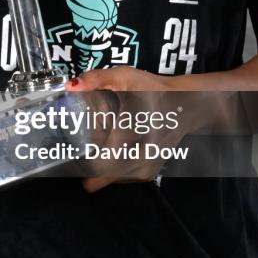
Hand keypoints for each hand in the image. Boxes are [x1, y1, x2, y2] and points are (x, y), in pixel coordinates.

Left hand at [70, 66, 174, 191]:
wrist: (185, 105)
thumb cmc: (155, 91)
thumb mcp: (126, 77)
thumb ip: (97, 79)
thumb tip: (72, 87)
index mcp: (128, 139)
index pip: (92, 164)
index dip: (78, 155)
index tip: (74, 143)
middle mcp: (135, 162)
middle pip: (94, 177)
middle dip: (84, 163)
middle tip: (84, 143)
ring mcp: (142, 171)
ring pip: (105, 180)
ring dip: (98, 166)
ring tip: (103, 142)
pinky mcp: (146, 174)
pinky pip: (118, 178)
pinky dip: (112, 167)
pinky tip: (117, 147)